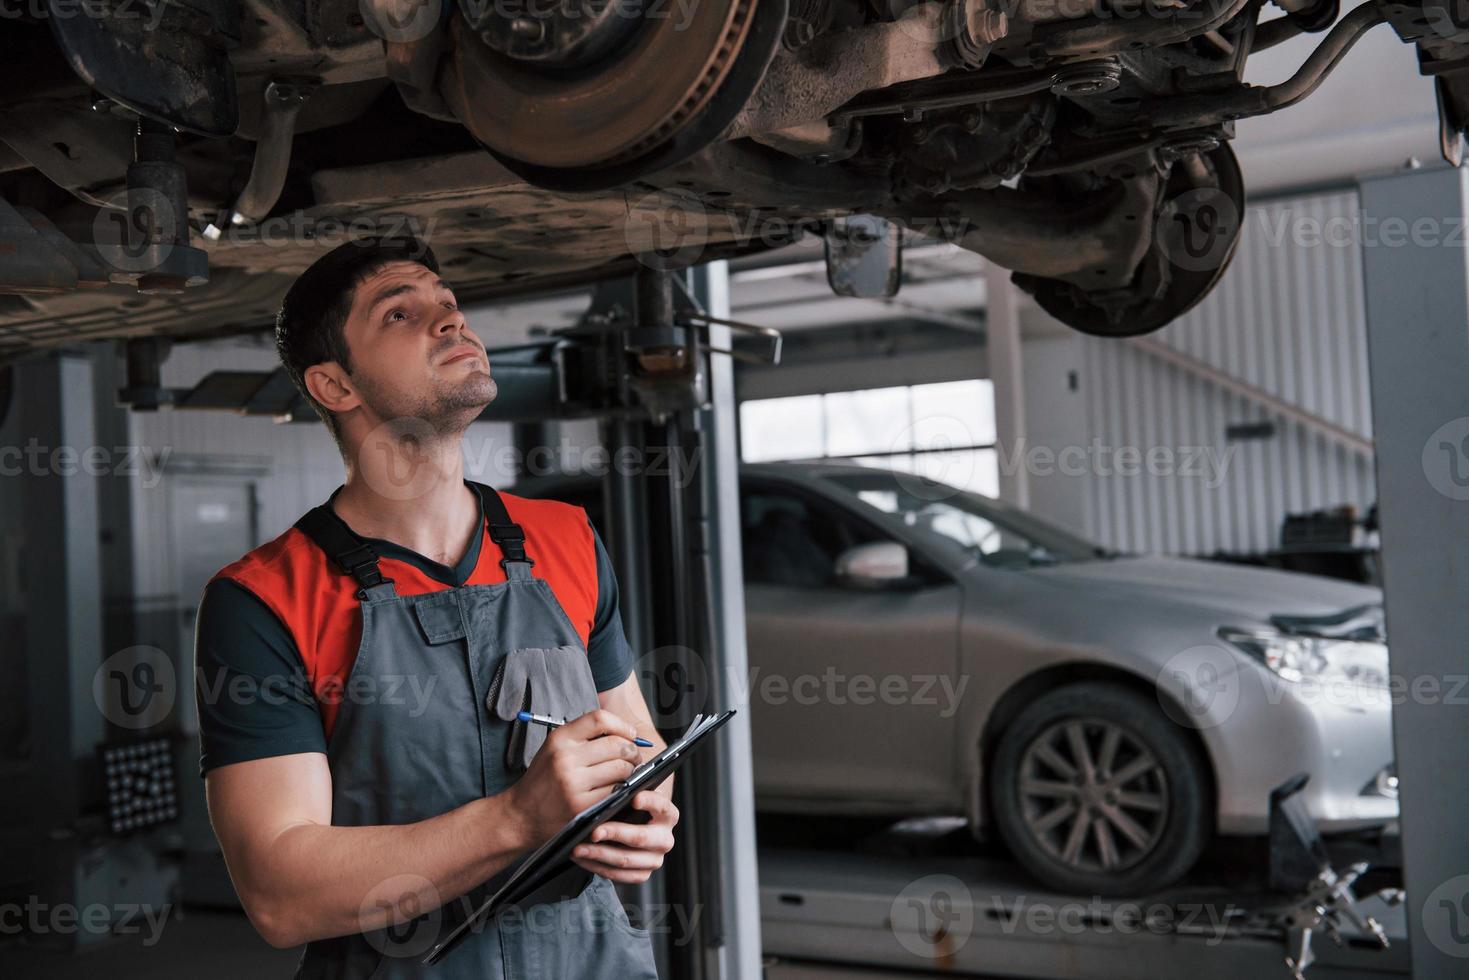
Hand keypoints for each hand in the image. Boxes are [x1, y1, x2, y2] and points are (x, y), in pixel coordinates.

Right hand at [506, 709, 642, 849]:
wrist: (521, 815)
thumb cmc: (543, 780)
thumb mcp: (554, 749)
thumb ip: (583, 737)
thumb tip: (625, 733)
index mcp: (559, 739)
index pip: (600, 719)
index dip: (622, 725)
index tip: (631, 734)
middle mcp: (565, 758)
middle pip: (617, 744)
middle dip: (633, 750)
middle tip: (635, 757)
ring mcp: (574, 783)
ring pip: (621, 768)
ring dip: (631, 770)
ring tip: (627, 773)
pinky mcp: (582, 805)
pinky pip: (616, 791)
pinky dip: (623, 789)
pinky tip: (619, 789)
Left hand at [570, 791, 678, 883]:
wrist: (634, 827)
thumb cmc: (631, 807)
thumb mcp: (634, 796)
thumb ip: (629, 792)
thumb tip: (615, 789)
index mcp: (668, 815)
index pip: (662, 806)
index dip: (649, 802)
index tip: (634, 798)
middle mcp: (665, 839)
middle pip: (640, 837)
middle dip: (615, 833)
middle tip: (594, 831)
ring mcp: (654, 859)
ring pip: (625, 859)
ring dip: (599, 854)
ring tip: (578, 848)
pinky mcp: (642, 874)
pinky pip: (618, 875)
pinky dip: (597, 867)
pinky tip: (582, 858)